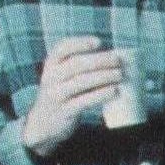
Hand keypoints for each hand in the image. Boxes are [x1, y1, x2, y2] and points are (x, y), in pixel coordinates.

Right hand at [21, 36, 126, 152]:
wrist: (44, 123)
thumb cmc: (62, 93)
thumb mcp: (61, 76)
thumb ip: (78, 66)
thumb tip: (112, 57)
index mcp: (51, 64)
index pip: (63, 48)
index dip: (81, 43)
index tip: (99, 42)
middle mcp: (51, 77)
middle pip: (76, 64)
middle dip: (100, 60)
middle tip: (118, 61)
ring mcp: (56, 95)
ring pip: (81, 81)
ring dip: (104, 76)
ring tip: (120, 74)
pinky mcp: (64, 111)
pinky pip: (84, 101)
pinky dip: (101, 94)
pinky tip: (114, 91)